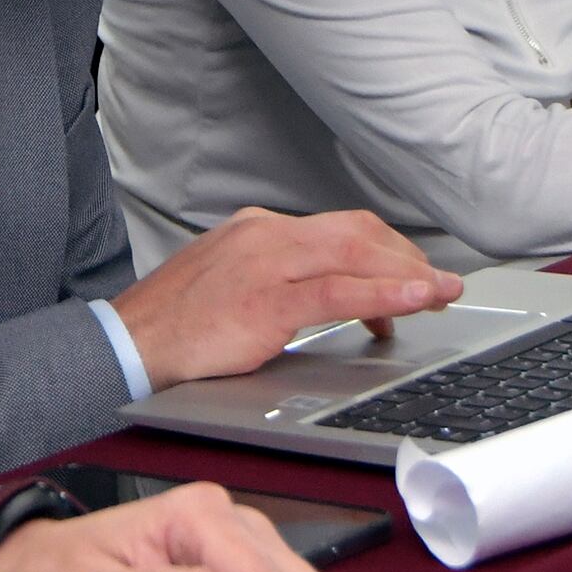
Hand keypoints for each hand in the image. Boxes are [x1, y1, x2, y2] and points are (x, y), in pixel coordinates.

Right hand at [112, 208, 463, 388]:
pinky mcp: (266, 301)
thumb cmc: (177, 324)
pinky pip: (339, 292)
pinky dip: (385, 295)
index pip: (341, 227)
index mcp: (260, 229)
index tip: (415, 273)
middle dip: (408, 259)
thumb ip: (280, 280)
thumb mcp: (233, 284)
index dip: (389, 250)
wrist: (129, 343)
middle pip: (359, 233)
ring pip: (356, 255)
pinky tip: (412, 303)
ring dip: (409, 274)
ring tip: (441, 294)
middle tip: (440, 286)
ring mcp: (267, 264)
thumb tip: (331, 293)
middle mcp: (267, 235)